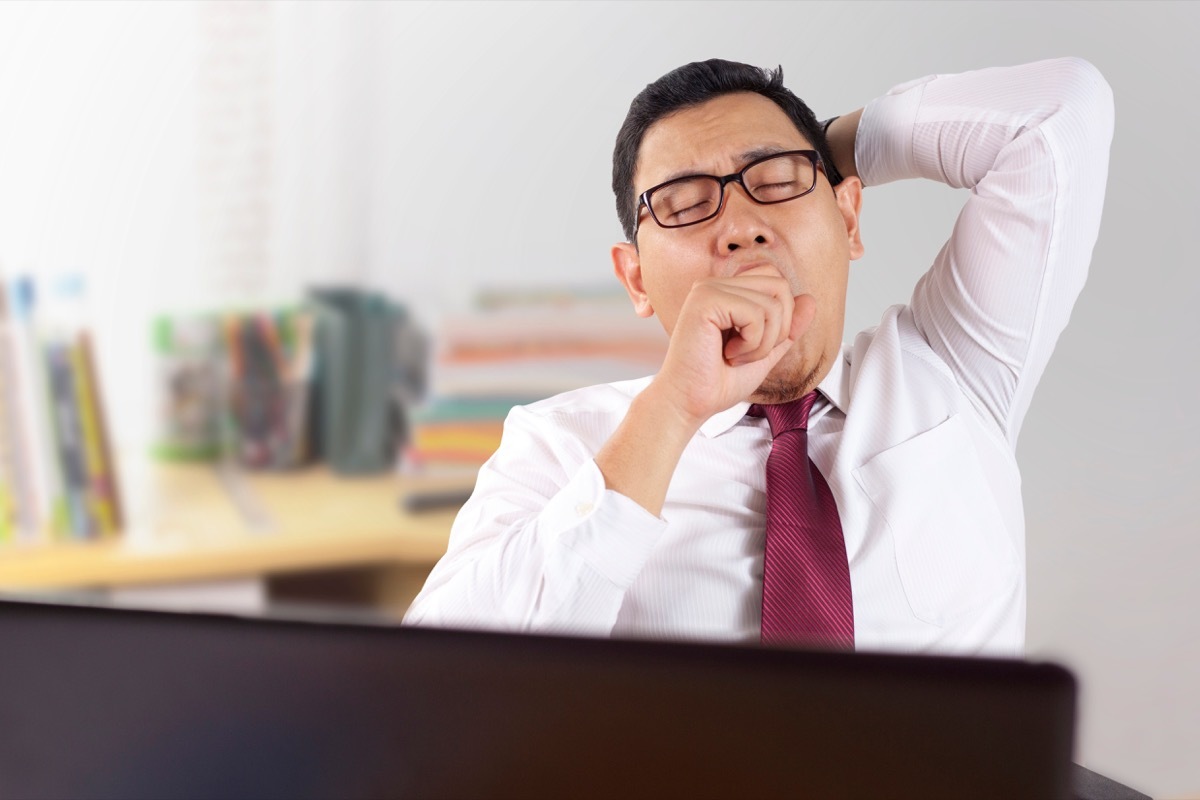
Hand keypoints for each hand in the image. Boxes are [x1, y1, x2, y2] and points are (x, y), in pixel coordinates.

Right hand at [649, 265, 816, 428]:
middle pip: (780, 285)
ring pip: (772, 302)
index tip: (755, 345)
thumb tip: (811, 299)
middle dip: (778, 328)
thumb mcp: (764, 353)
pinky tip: (728, 354)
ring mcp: (708, 289)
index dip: (782, 315)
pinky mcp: (705, 300)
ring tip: (736, 356)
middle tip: (749, 353)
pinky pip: (756, 313)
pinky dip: (752, 343)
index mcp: (725, 291)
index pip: (776, 280)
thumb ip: (788, 327)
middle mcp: (715, 283)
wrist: (689, 403)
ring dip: (763, 342)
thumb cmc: (717, 382)